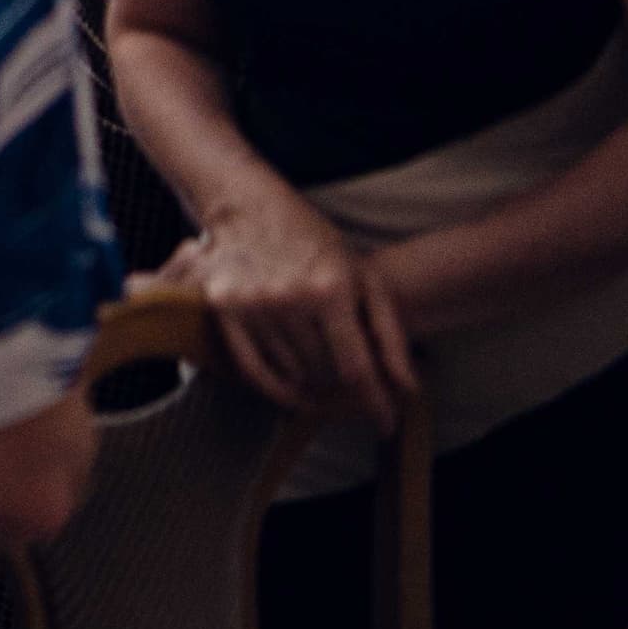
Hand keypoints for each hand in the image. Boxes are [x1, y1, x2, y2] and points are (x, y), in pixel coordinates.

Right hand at [172, 196, 419, 424]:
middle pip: (323, 374)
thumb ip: (388, 332)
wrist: (248, 205)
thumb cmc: (313, 241)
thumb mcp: (363, 276)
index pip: (356, 367)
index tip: (385, 423)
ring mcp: (251, 305)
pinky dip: (274, 388)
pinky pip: (251, 368)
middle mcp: (288, 300)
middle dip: (344, 388)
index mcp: (330, 290)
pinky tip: (292, 392)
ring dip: (311, 383)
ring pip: (290, 373)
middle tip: (353, 388)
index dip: (374, 403)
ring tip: (323, 375)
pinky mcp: (221, 308)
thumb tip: (405, 387)